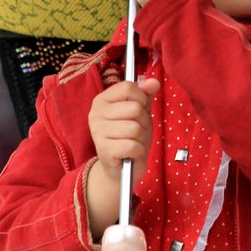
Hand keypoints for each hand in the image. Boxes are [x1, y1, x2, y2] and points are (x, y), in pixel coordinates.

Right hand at [86, 76, 159, 240]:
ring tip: (133, 142)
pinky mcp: (104, 151)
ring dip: (141, 138)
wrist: (121, 168)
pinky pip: (133, 145)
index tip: (139, 111)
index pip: (128, 87)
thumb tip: (154, 82)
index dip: (141, 98)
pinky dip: (138, 151)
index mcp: (102, 100)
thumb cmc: (130, 136)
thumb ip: (146, 95)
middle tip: (136, 132)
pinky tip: (130, 153)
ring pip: (135, 128)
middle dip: (143, 122)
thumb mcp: (140, 112)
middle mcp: (95, 114)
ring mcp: (97, 132)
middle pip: (135, 108)